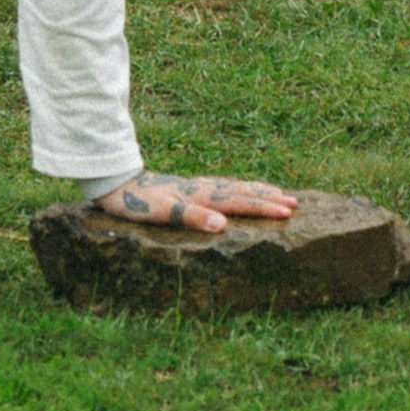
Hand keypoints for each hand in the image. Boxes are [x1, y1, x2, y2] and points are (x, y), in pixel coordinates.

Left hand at [96, 170, 297, 235]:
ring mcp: (195, 187)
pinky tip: (239, 192)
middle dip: (268, 198)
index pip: (239, 202)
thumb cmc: (137, 203)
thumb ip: (191, 217)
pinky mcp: (187, 189)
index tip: (289, 212)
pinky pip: (222, 188)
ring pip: (233, 187)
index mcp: (200, 195)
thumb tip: (223, 225)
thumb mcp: (162, 212)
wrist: (114, 185)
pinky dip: (238, 189)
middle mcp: (201, 189)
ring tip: (277, 193)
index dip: (264, 207)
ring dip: (256, 191)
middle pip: (241, 191)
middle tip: (295, 203)